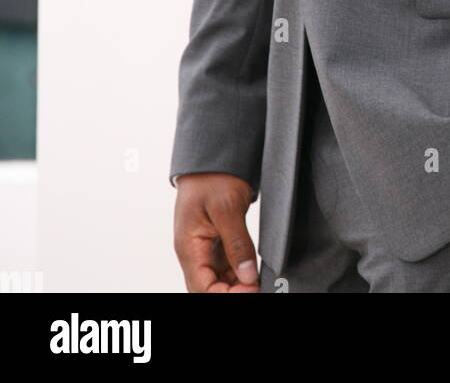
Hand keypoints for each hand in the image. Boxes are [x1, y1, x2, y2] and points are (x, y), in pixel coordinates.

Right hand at [173, 173, 259, 291]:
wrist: (215, 156)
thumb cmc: (212, 176)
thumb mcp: (227, 208)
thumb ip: (237, 243)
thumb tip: (248, 276)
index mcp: (189, 247)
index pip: (203, 287)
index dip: (226, 294)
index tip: (252, 289)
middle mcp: (194, 252)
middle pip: (210, 287)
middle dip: (233, 291)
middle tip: (259, 286)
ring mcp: (205, 248)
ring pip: (219, 280)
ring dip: (238, 284)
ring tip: (260, 280)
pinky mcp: (217, 242)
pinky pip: (226, 266)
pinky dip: (240, 272)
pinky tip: (254, 271)